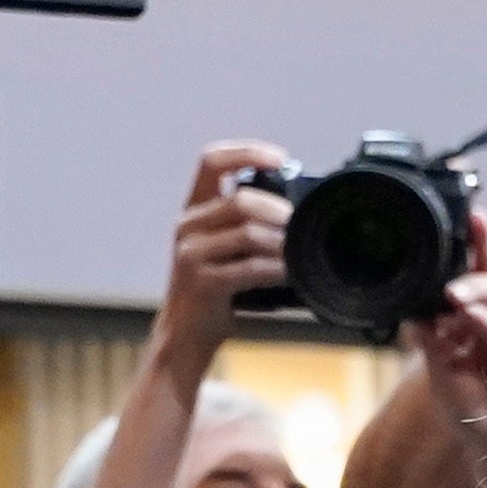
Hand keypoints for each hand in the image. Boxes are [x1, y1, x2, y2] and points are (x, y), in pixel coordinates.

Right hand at [153, 139, 296, 369]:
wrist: (186, 335)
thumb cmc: (215, 291)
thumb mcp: (225, 250)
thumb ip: (248, 226)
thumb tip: (298, 212)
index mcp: (195, 209)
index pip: (212, 161)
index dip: (247, 152)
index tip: (281, 158)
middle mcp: (188, 225)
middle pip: (242, 200)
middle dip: (280, 211)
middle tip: (301, 225)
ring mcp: (191, 253)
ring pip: (248, 233)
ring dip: (282, 243)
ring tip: (299, 254)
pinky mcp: (201, 282)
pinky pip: (249, 268)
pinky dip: (276, 270)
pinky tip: (288, 275)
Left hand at [406, 209, 486, 452]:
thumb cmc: (475, 411)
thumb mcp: (442, 375)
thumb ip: (431, 345)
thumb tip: (413, 314)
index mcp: (479, 322)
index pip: (478, 274)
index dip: (475, 243)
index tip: (467, 213)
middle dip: (485, 244)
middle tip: (471, 221)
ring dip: (475, 288)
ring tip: (452, 292)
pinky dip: (485, 322)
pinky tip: (468, 313)